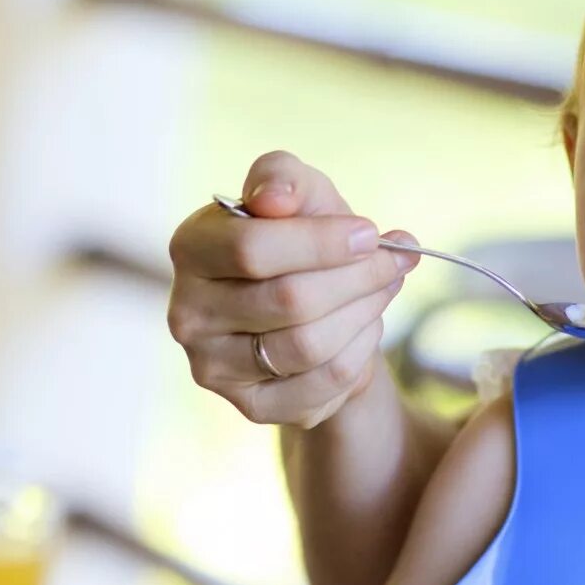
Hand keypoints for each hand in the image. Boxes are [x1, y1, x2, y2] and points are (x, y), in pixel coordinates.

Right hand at [167, 152, 418, 428]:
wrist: (312, 305)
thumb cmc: (300, 239)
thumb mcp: (299, 194)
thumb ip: (284, 178)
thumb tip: (274, 199)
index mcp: (191, 248)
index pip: (252, 249)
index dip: (321, 242)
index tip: (370, 233)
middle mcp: (188, 313)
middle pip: (290, 300)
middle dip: (358, 277)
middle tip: (396, 261)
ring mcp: (213, 367)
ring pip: (309, 345)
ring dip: (365, 312)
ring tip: (384, 288)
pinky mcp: (250, 406)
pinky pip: (324, 382)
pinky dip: (361, 351)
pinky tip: (365, 327)